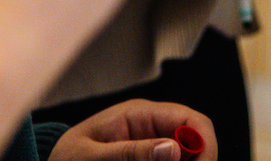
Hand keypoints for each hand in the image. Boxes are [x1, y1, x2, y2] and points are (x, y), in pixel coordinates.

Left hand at [49, 100, 216, 160]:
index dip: (205, 145)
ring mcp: (152, 147)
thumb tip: (173, 149)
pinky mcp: (148, 160)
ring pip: (184, 159)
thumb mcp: (91, 157)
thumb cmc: (66, 157)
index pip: (191, 120)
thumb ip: (130, 152)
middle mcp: (153, 129)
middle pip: (195, 145)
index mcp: (140, 114)